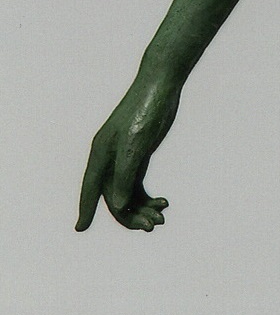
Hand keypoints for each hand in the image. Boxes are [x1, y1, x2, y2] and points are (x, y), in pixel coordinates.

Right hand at [76, 70, 181, 230]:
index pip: (90, 188)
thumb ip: (125, 175)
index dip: (85, 209)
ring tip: (161, 217)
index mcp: (101, 154)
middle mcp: (109, 158)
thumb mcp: (135, 145)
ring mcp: (124, 158)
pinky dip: (149, 197)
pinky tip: (164, 202)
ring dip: (142, 208)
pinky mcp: (139, 156)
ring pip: (127, 193)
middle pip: (112, 196)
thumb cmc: (145, 112)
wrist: (161, 86)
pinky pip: (138, 185)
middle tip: (152, 226)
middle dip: (130, 215)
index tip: (80, 229)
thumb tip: (117, 204)